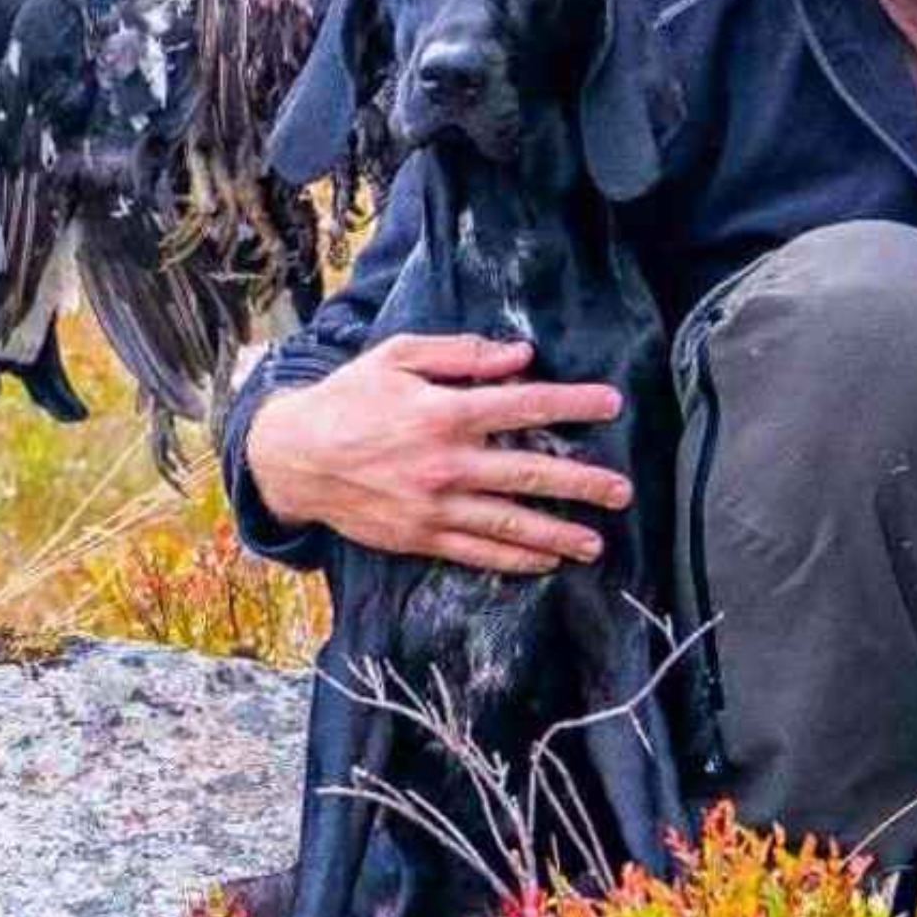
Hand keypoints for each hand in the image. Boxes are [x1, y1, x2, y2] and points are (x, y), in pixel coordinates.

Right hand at [242, 335, 629, 577]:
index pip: (523, 406)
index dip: (572, 403)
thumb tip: (520, 356)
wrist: (293, 457)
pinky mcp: (419, 537)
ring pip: (510, 524)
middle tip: (623, 492)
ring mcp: (434, 506)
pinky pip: (477, 552)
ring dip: (558, 534)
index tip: (611, 404)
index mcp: (443, 411)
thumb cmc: (348, 398)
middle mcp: (445, 462)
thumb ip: (461, 354)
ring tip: (596, 543)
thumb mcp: (397, 357)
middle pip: (529, 473)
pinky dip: (514, 560)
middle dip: (582, 483)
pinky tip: (544, 561)